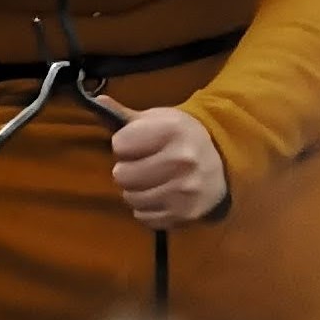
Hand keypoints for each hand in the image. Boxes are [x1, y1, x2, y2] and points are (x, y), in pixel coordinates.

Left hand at [99, 97, 228, 227]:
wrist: (221, 165)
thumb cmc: (182, 138)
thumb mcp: (159, 119)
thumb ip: (125, 116)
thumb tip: (98, 102)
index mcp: (173, 130)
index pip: (120, 144)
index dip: (124, 144)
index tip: (136, 144)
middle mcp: (182, 160)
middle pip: (122, 175)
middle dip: (126, 170)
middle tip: (141, 165)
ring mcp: (184, 191)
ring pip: (130, 198)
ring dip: (134, 191)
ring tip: (149, 181)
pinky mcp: (184, 214)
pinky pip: (143, 217)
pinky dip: (146, 208)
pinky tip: (159, 195)